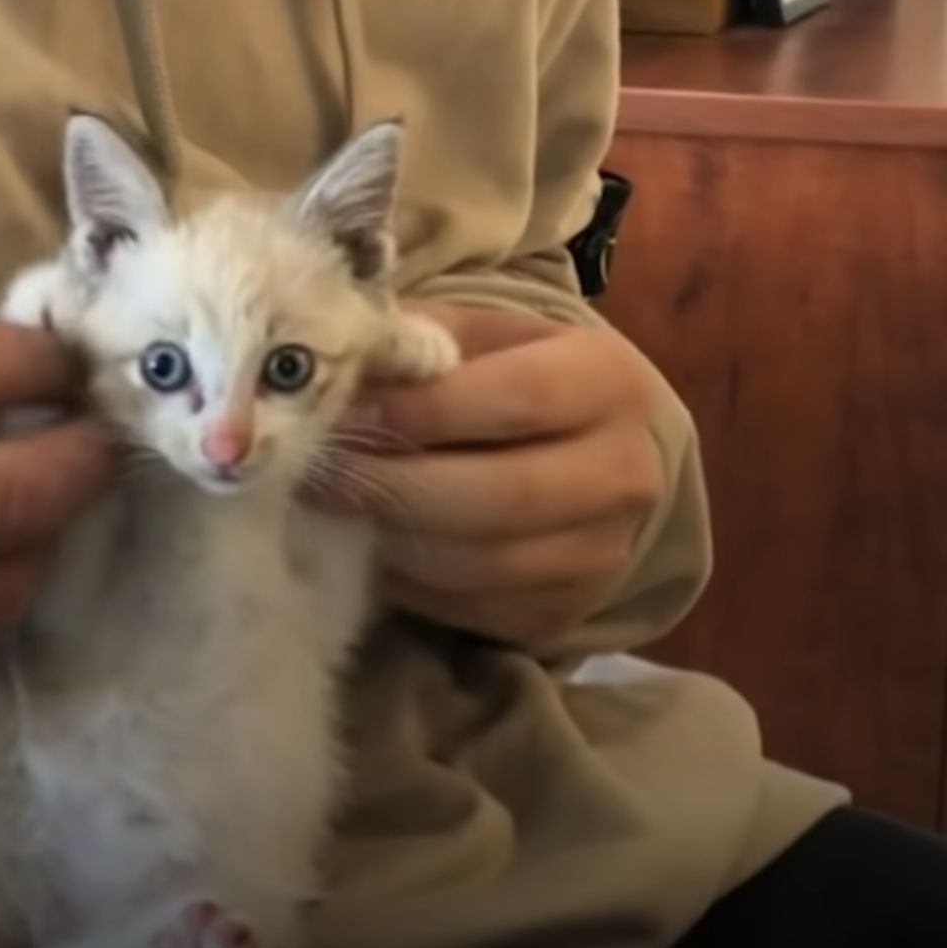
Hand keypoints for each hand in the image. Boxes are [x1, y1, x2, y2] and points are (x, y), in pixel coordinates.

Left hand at [321, 305, 664, 646]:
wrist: (594, 454)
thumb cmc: (518, 378)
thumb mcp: (484, 337)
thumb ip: (424, 346)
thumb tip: (342, 376)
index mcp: (608, 381)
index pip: (518, 399)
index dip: (426, 410)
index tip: (350, 411)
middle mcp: (623, 472)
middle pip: (503, 494)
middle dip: (398, 486)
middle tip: (324, 474)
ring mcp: (603, 552)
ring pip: (485, 562)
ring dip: (396, 540)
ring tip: (337, 509)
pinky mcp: (567, 610)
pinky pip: (476, 609)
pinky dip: (412, 584)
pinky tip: (374, 548)